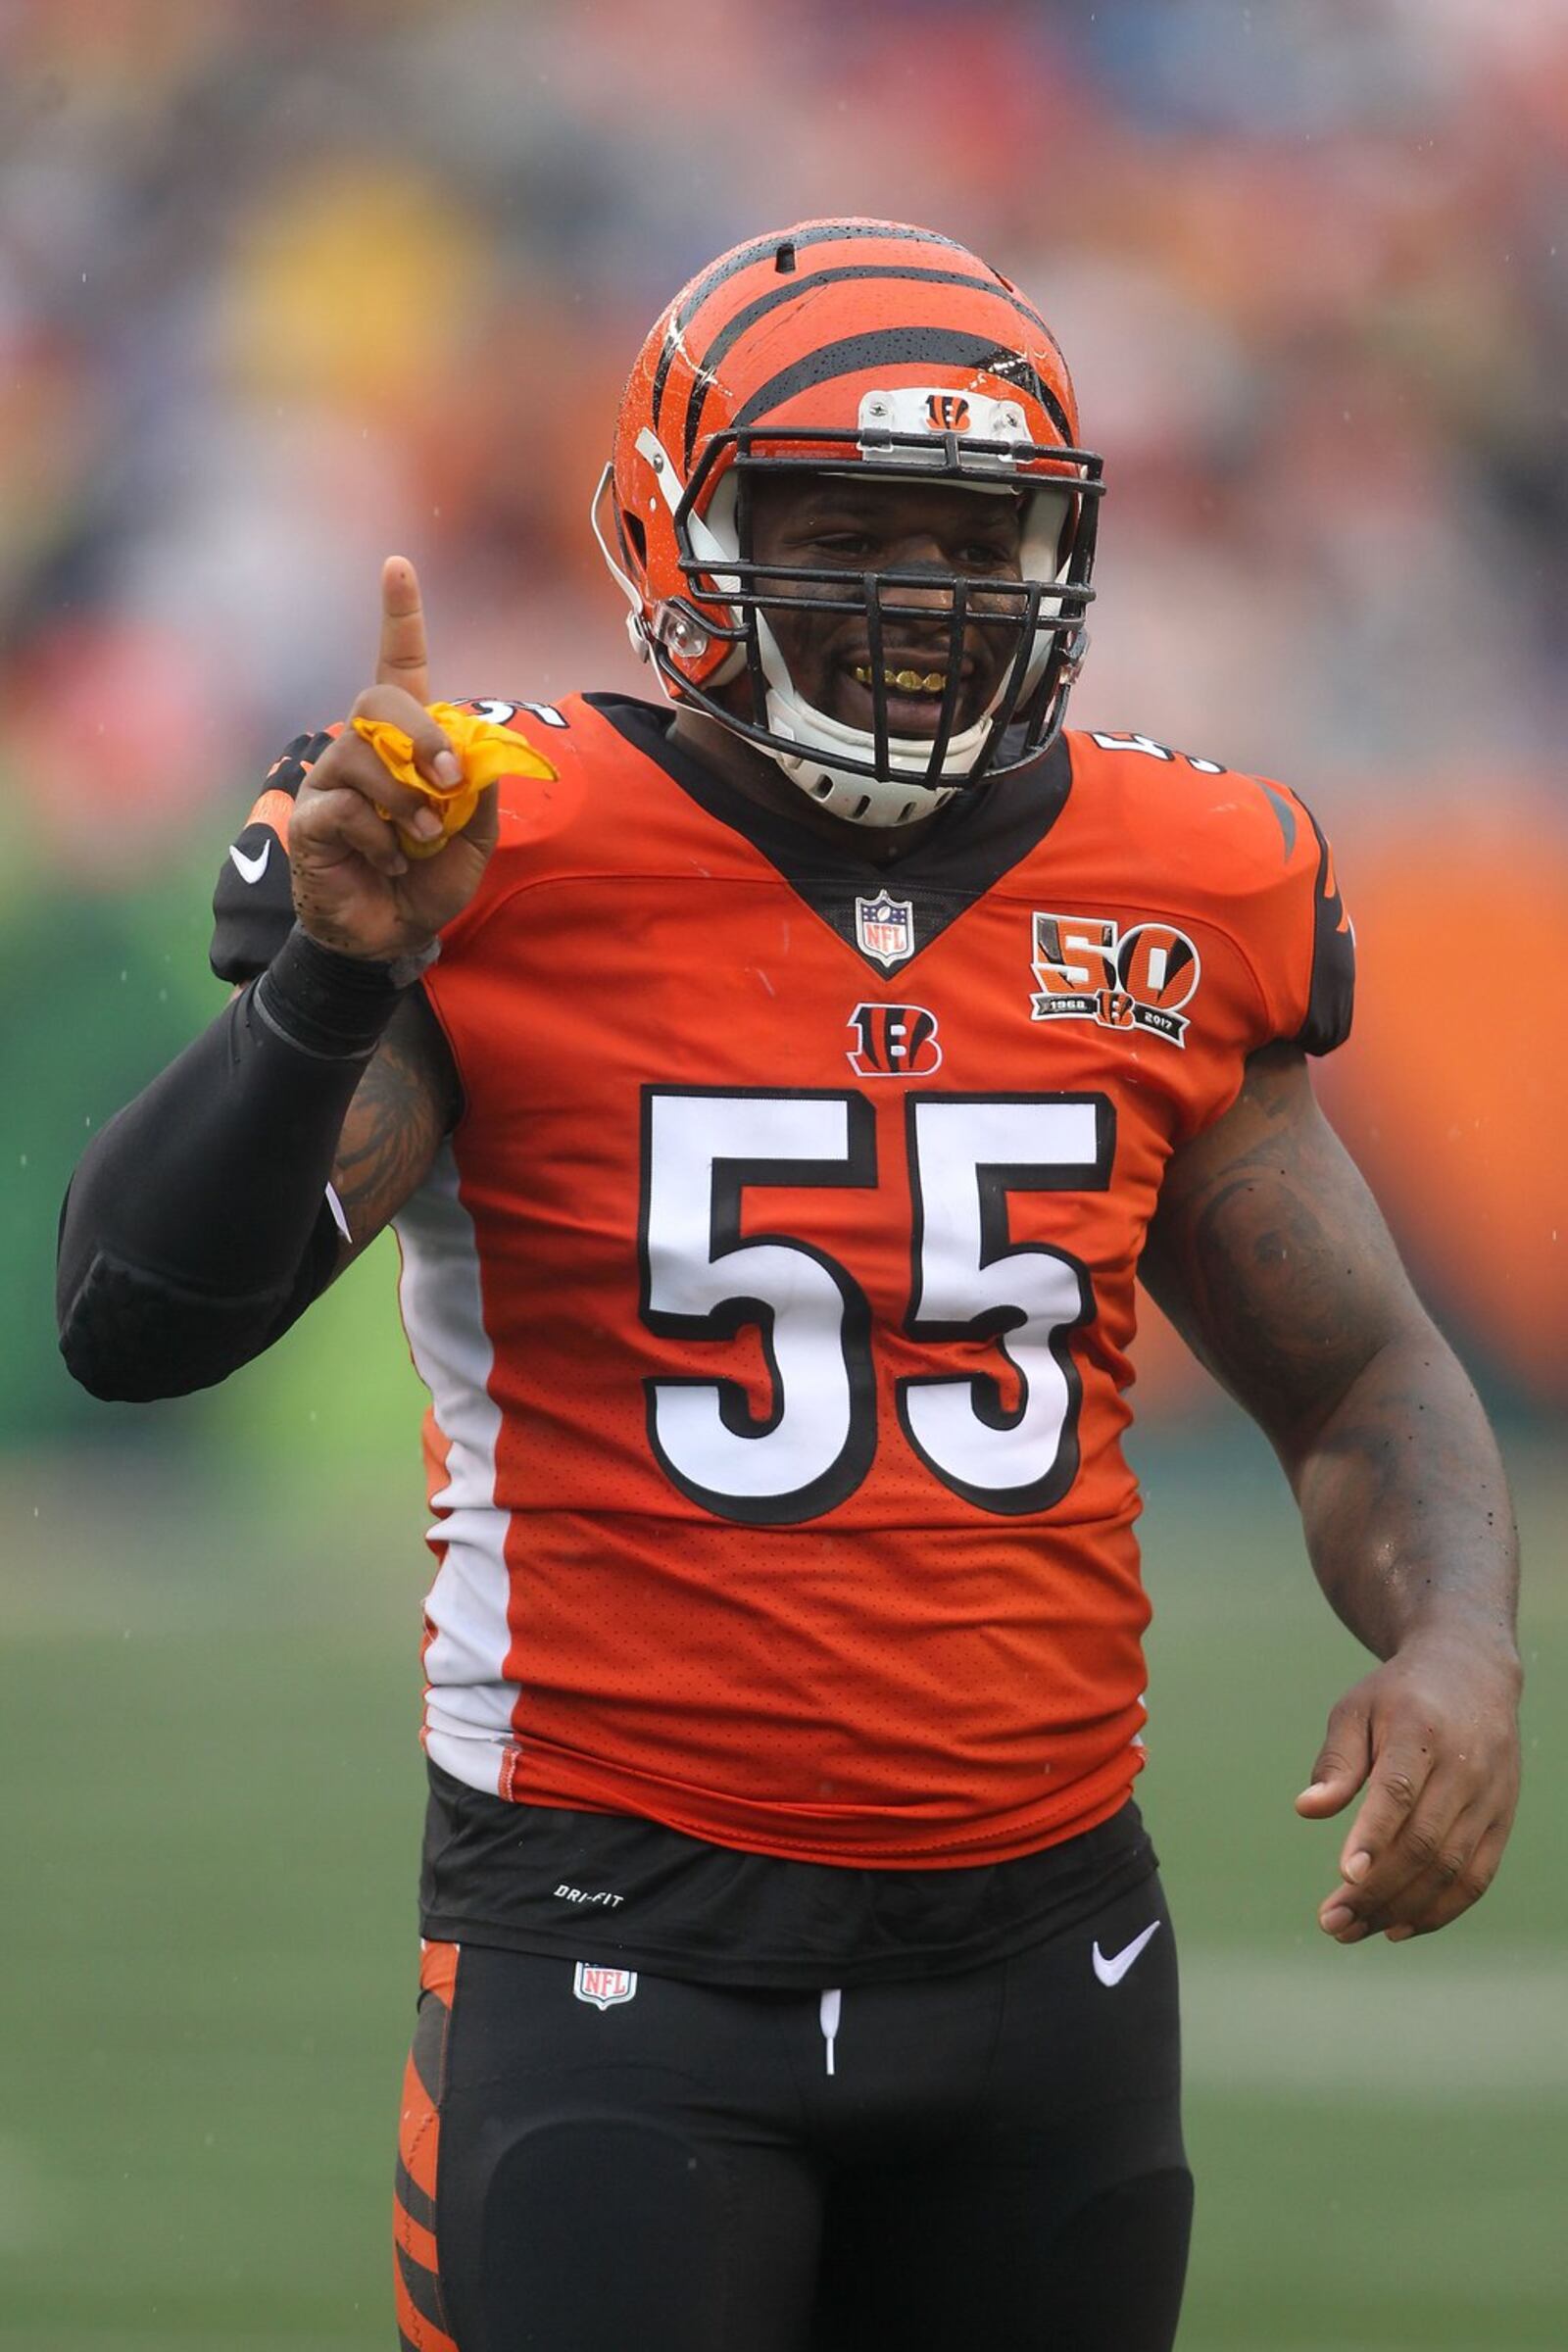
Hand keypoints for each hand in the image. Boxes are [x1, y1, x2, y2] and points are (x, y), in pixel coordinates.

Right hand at [288, 557, 499, 961]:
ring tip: (417, 842)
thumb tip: (471, 752)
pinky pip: (346, 807)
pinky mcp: (311, 817)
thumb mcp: (473, 836)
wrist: (392, 936)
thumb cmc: (427, 879)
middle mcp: (362, 748)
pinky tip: (384, 862)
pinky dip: (379, 839)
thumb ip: (478, 791)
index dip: (398, 616)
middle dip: (422, 737)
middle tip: (448, 783)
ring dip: (406, 803)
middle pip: (379, 701)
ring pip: (364, 756)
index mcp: (405, 742)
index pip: (399, 665)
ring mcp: (331, 779)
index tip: (397, 565)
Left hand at [1295, 1631, 1521, 1942]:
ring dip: (1400, 1908)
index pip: (1399, 1791)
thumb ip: (1336, 1761)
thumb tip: (1308, 1809)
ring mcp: (1490, 1798)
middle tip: (1330, 1922)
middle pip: (1423, 1843)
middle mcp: (1464, 1767)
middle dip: (1376, 1890)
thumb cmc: (1399, 1695)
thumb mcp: (1357, 1709)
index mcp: (1421, 1730)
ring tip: (1352, 1930)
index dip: (1373, 1835)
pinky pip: (1476, 1879)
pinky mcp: (1501, 1821)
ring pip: (1449, 1869)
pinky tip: (1398, 1927)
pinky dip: (1439, 1910)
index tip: (1345, 1875)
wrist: (1472, 1674)